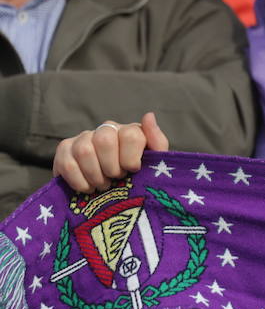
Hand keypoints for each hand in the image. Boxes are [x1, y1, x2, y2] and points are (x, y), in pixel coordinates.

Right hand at [53, 113, 168, 192]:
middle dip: (112, 167)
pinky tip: (88, 187)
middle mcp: (106, 129)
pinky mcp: (64, 149)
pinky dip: (79, 181)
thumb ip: (157, 141)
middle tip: (115, 179)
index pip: (130, 135)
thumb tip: (149, 115)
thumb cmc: (137, 177)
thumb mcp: (154, 162)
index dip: (131, 159)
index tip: (132, 171)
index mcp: (129, 130)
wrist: (113, 193)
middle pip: (105, 140)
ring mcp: (83, 137)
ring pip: (84, 151)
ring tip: (103, 185)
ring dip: (95, 175)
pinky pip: (67, 163)